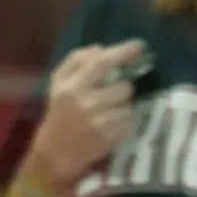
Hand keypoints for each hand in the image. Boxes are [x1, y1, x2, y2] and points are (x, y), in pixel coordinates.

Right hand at [27, 40, 146, 186]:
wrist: (57, 150)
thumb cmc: (60, 112)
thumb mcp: (58, 83)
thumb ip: (76, 61)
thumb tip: (101, 48)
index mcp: (71, 86)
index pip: (101, 63)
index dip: (122, 52)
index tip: (139, 45)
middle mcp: (86, 102)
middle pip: (124, 85)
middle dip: (123, 86)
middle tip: (111, 93)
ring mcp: (101, 121)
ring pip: (129, 104)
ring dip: (123, 105)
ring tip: (107, 110)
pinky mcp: (112, 136)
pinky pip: (130, 120)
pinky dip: (124, 120)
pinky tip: (110, 124)